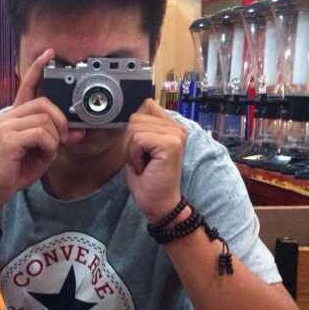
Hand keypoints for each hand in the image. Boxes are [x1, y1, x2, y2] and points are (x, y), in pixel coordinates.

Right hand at [0, 49, 69, 212]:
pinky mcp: (8, 139)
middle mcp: (9, 117)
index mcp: (15, 116)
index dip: (37, 69)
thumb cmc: (15, 170)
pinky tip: (42, 156)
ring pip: (45, 120)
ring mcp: (7, 126)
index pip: (26, 86)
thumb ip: (58, 139)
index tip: (48, 54)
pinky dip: (49, 147)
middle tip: (63, 139)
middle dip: (61, 121)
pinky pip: (41, 134)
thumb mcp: (43, 152)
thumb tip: (79, 131)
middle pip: (44, 104)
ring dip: (54, 139)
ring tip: (46, 153)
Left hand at [124, 99, 187, 223]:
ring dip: (132, 150)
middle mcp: (177, 127)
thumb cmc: (148, 179)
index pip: (146, 105)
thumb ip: (140, 127)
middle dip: (131, 142)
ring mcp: (176, 134)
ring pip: (135, 128)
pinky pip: (137, 139)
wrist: (159, 204)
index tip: (142, 150)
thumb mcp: (139, 147)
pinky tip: (146, 167)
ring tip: (145, 164)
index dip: (134, 128)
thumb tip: (132, 110)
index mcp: (172, 126)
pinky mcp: (171, 144)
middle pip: (136, 117)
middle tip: (144, 160)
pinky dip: (135, 156)